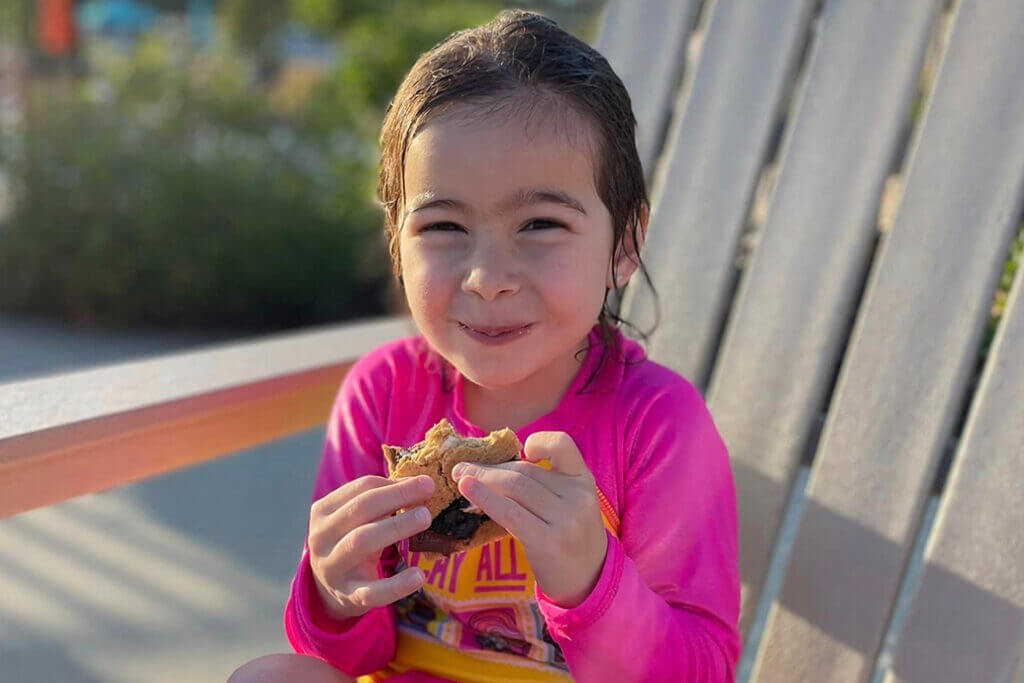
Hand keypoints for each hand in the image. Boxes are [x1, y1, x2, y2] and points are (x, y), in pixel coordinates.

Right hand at [307, 474, 434, 620]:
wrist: (327, 590)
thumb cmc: (349, 542)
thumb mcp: (355, 520)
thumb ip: (380, 501)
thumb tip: (420, 484)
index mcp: (323, 511)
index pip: (360, 488)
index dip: (394, 483)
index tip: (425, 481)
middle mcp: (322, 537)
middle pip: (360, 509)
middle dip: (396, 496)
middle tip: (428, 490)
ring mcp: (333, 568)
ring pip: (362, 542)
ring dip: (396, 526)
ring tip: (425, 517)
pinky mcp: (348, 596)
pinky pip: (373, 591)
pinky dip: (396, 585)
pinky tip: (418, 576)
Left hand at [452, 431, 607, 607]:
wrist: (588, 582)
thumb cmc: (568, 539)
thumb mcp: (569, 504)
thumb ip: (544, 485)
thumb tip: (492, 467)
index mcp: (583, 481)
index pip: (563, 444)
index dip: (538, 441)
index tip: (520, 449)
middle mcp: (578, 497)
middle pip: (525, 471)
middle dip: (490, 467)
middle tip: (462, 467)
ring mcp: (566, 519)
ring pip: (515, 487)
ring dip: (481, 479)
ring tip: (460, 478)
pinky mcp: (548, 541)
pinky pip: (510, 512)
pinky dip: (484, 497)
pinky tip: (466, 489)